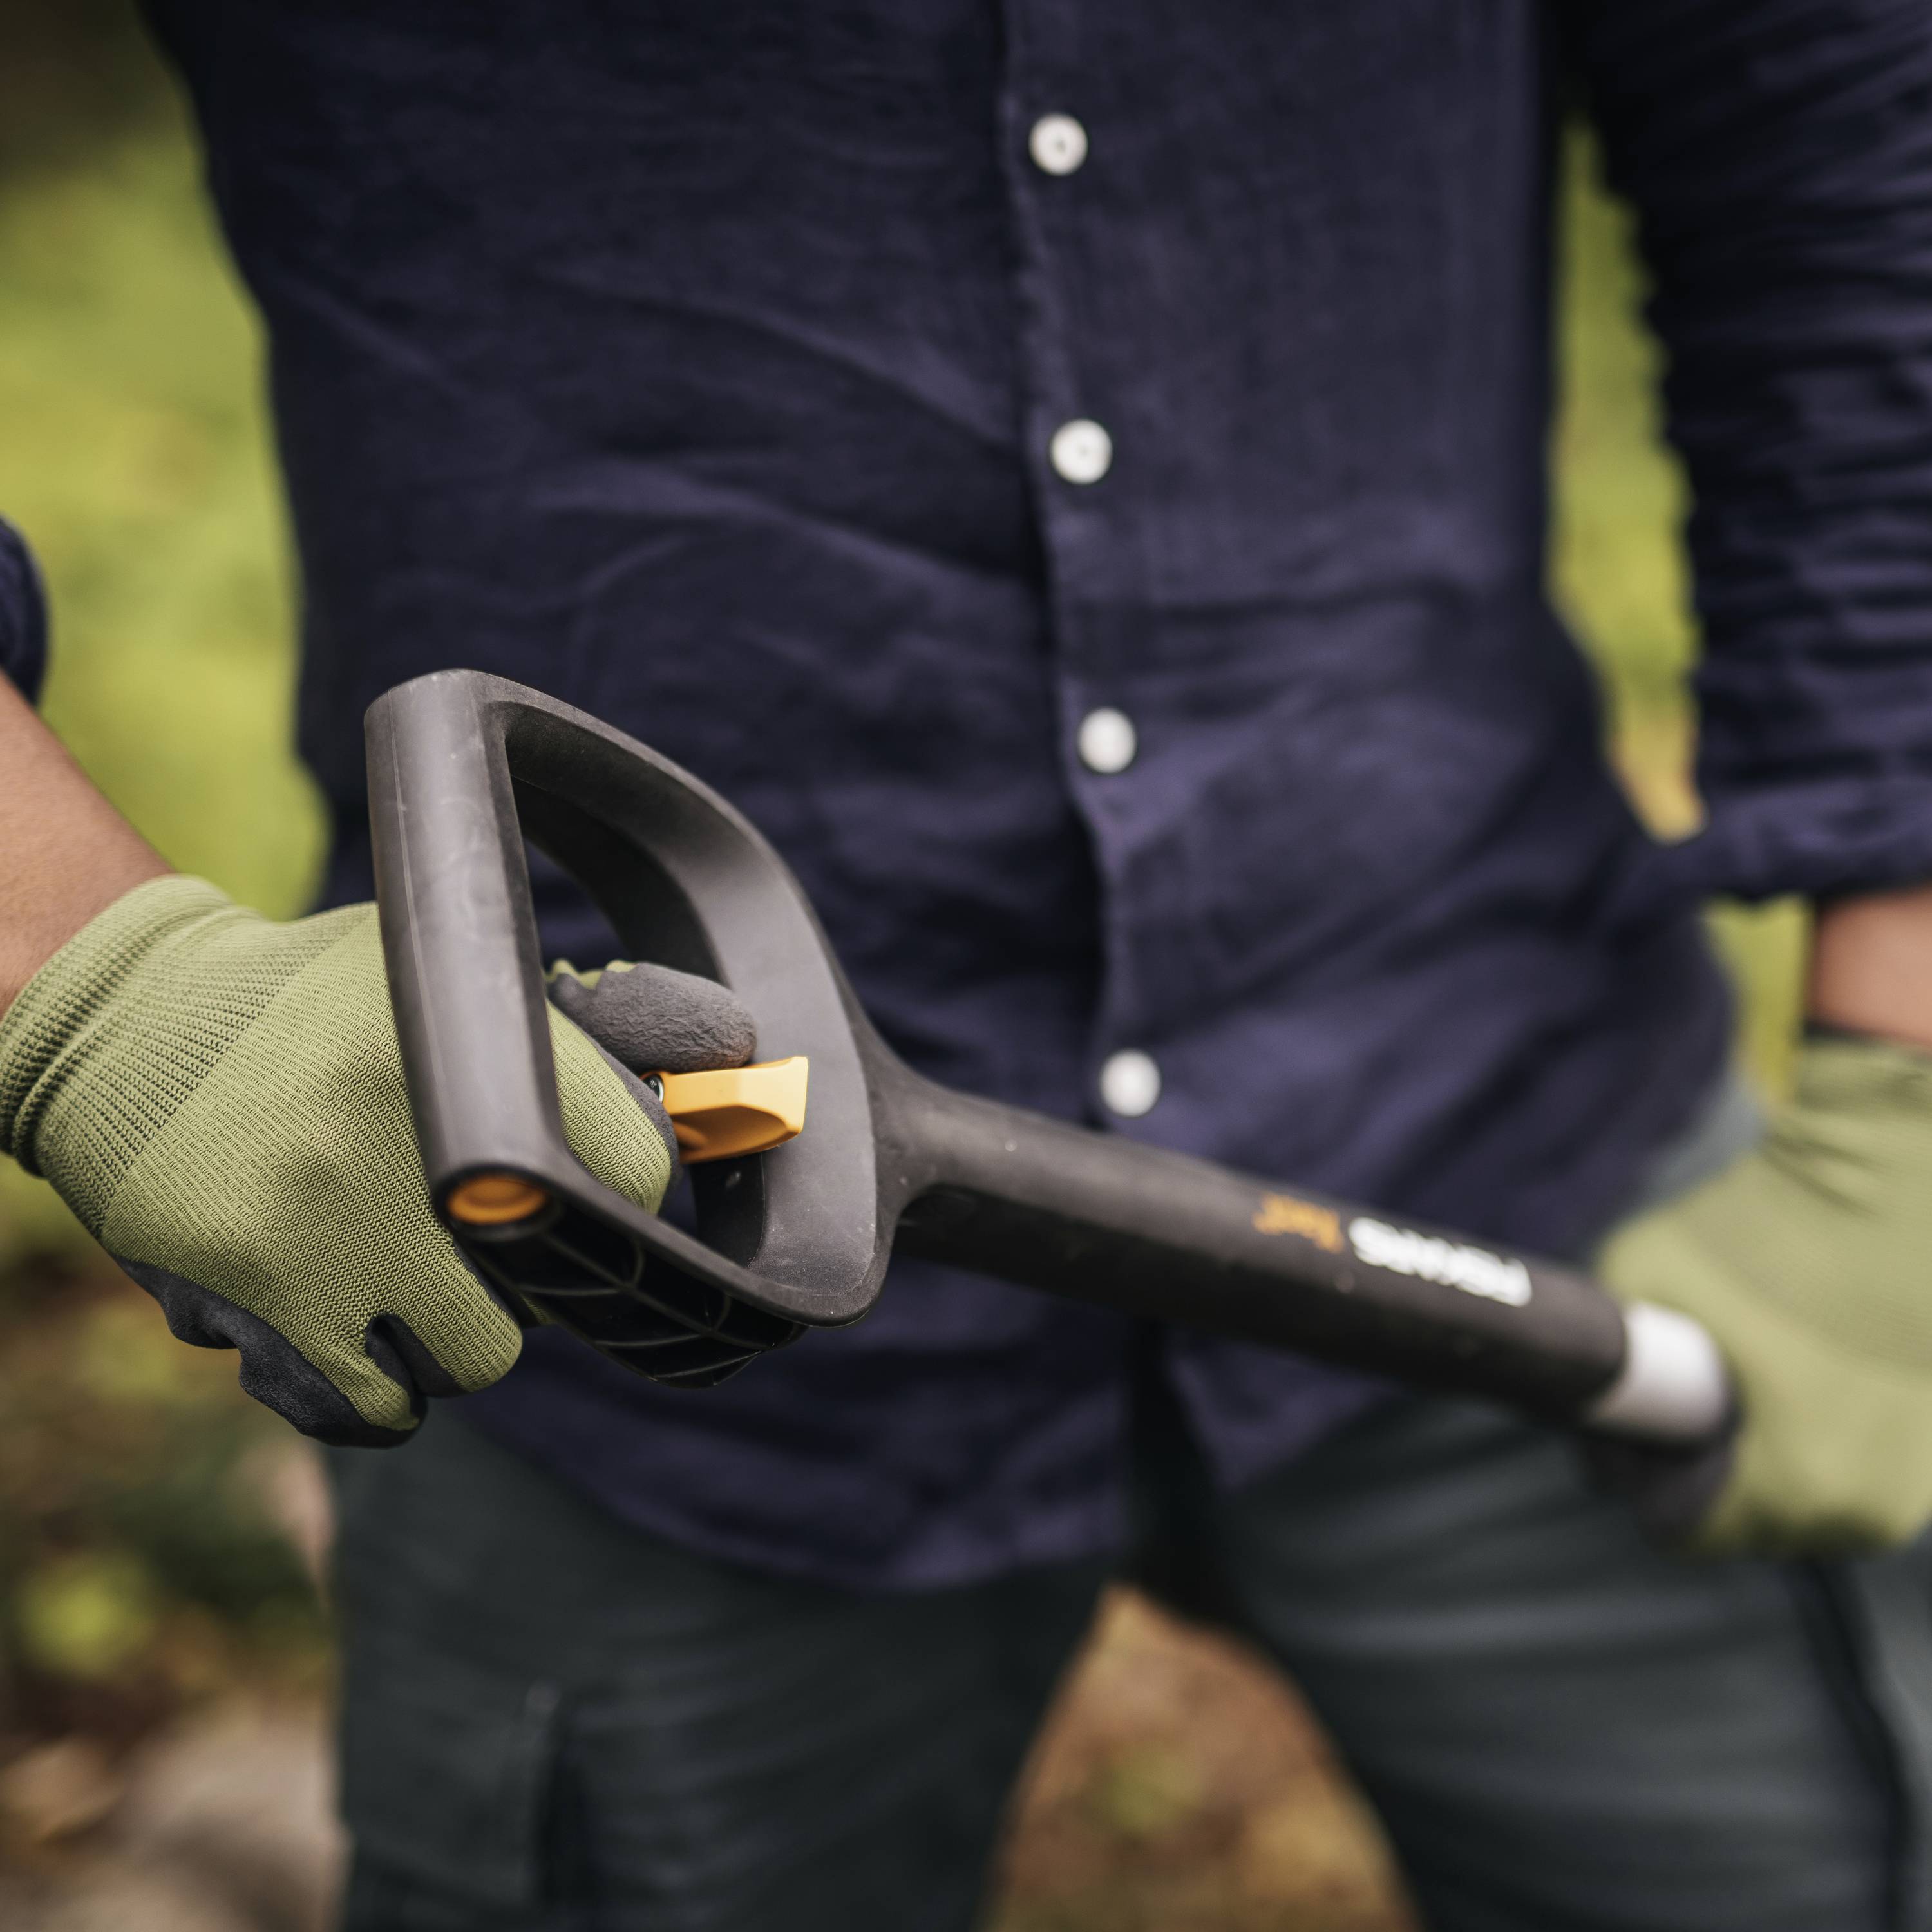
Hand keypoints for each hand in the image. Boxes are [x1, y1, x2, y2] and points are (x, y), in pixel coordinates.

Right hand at [0, 876, 752, 1445]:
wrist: (126, 1029)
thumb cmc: (323, 1004)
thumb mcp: (454, 975)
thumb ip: (604, 1020)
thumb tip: (738, 1049)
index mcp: (473, 1041)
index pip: (642, 1167)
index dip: (627, 1189)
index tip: (588, 1189)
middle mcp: (415, 1135)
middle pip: (556, 1288)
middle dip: (523, 1272)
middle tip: (462, 1226)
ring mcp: (335, 1224)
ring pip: (479, 1360)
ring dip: (452, 1335)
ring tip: (396, 1268)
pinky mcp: (261, 1299)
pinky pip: (380, 1410)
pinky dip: (379, 1388)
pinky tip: (347, 1323)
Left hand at [1597, 1033, 1931, 1553]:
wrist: (1897, 1171)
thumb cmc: (1768, 1224)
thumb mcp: (1640, 1272)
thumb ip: (1605, 1344)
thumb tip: (1576, 1375)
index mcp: (1797, 1490)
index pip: (1679, 1528)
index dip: (1633, 1468)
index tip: (1629, 1416)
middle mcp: (1869, 1512)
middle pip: (1744, 1522)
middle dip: (1699, 1463)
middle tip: (1676, 1388)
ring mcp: (1919, 1485)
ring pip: (1802, 1500)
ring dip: (1760, 1454)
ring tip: (1743, 1372)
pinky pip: (1854, 1465)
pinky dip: (1818, 1432)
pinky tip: (1798, 1369)